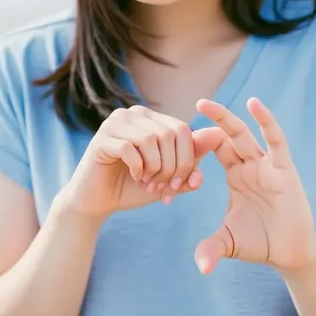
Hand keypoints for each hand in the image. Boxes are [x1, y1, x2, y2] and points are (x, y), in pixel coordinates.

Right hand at [63, 105, 223, 218]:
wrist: (97, 202)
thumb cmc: (134, 187)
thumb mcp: (169, 175)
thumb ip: (192, 160)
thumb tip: (218, 135)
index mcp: (152, 118)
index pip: (183, 129)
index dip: (187, 160)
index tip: (178, 184)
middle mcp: (134, 114)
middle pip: (170, 134)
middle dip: (172, 167)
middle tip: (162, 187)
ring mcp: (116, 122)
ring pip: (151, 140)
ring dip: (155, 169)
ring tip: (148, 183)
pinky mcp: (102, 138)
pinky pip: (130, 149)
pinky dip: (138, 168)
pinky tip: (135, 177)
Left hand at [194, 97, 315, 273]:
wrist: (291, 253)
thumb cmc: (260, 242)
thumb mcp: (229, 242)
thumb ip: (211, 247)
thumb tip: (199, 267)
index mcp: (236, 175)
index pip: (215, 149)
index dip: (200, 143)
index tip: (180, 137)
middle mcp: (250, 165)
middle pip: (229, 136)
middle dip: (215, 119)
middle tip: (198, 102)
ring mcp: (267, 166)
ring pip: (247, 135)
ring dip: (230, 118)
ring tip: (213, 103)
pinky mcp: (285, 170)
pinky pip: (276, 142)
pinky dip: (267, 122)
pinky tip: (255, 105)